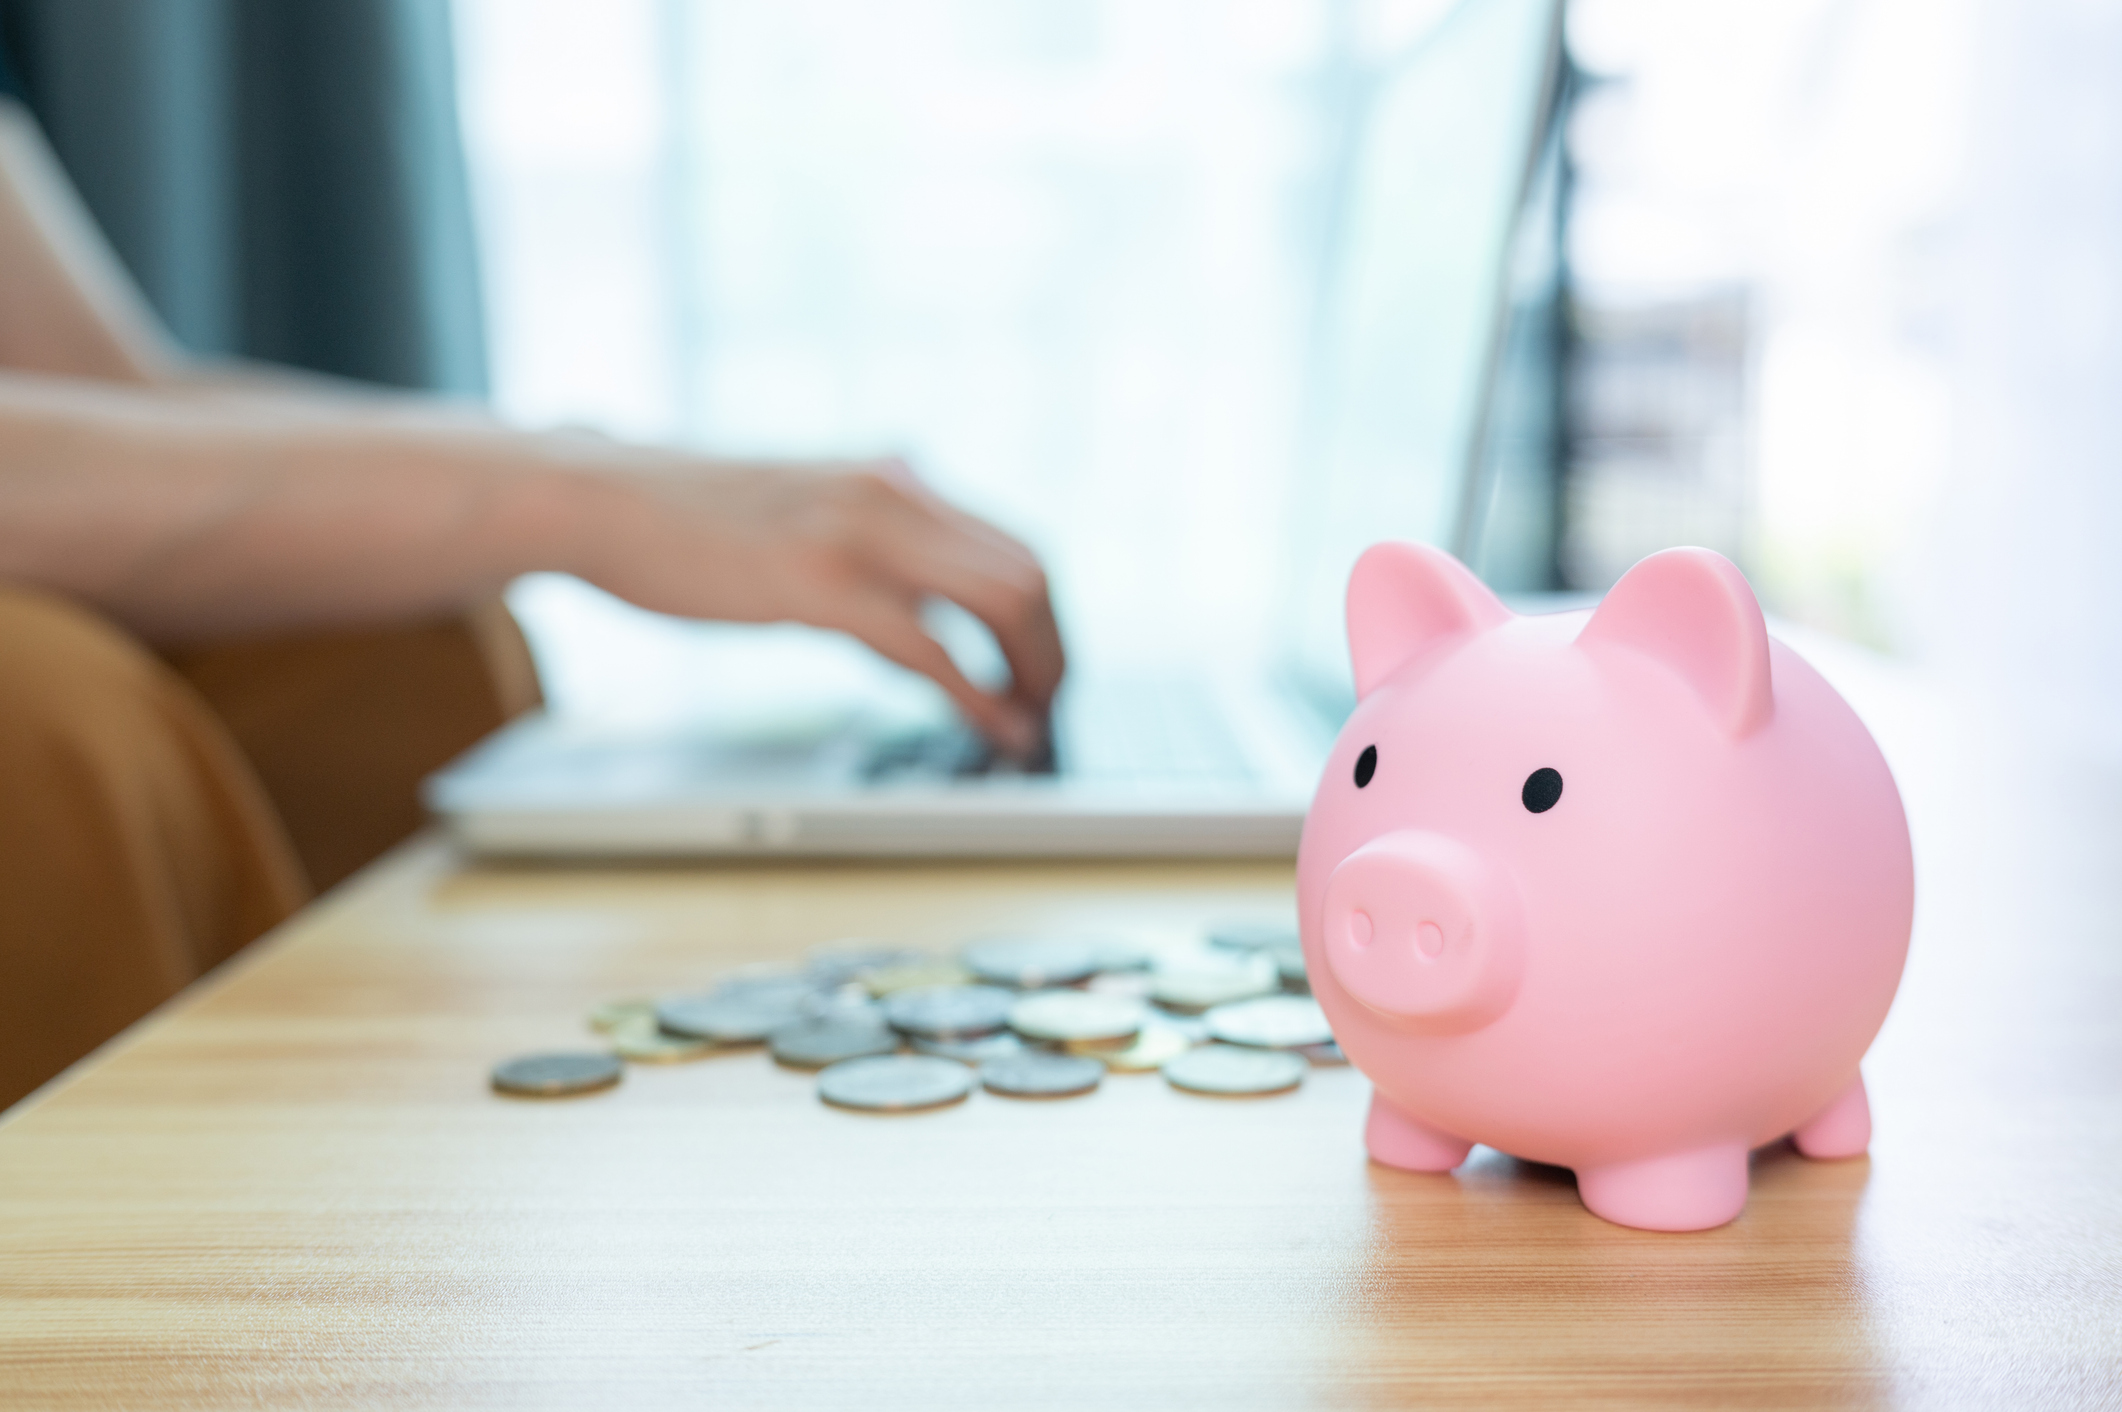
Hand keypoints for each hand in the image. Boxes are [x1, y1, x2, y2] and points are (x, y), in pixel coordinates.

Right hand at [571, 455, 1063, 754]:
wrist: (599, 498)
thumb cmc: (683, 518)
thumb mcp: (802, 514)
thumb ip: (866, 544)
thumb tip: (916, 610)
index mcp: (892, 479)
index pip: (1012, 542)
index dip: (1047, 614)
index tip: (1044, 668)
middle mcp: (894, 493)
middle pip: (1028, 570)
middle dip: (1054, 649)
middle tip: (1050, 706)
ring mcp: (861, 534)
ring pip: (1003, 599)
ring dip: (1034, 671)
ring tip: (1030, 724)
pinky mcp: (821, 583)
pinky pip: (931, 649)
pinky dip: (978, 698)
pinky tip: (992, 730)